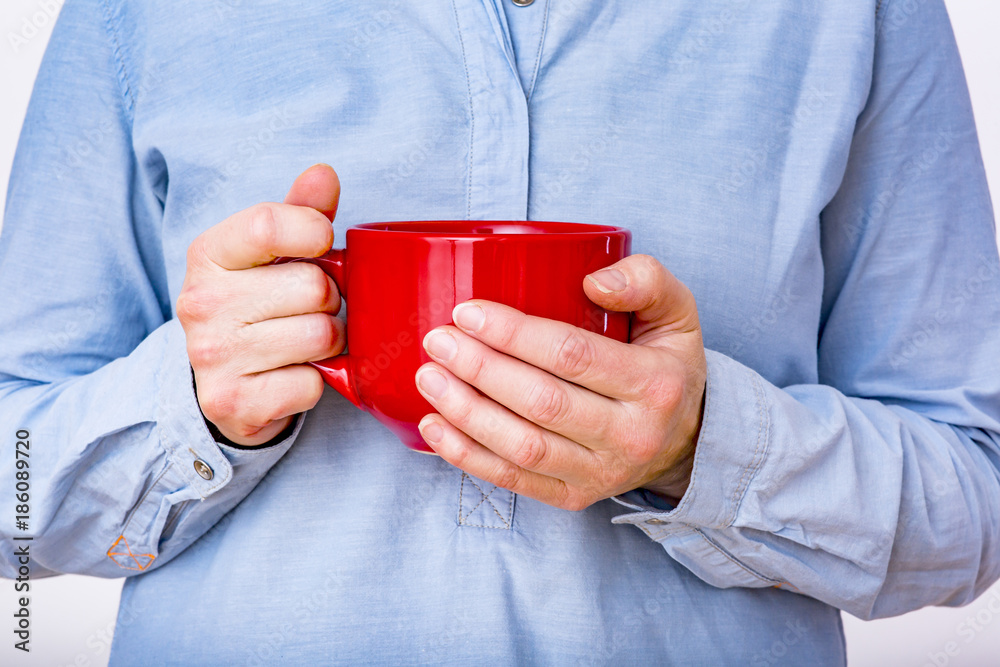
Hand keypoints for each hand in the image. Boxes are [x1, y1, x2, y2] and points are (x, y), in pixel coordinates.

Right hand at [176, 164, 343, 445]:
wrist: (220, 384)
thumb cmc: (256, 307)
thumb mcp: (270, 254)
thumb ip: (299, 212)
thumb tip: (324, 173)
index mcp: (208, 255)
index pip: (268, 225)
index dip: (314, 233)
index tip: (322, 247)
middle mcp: (201, 304)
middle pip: (313, 287)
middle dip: (329, 301)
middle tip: (311, 310)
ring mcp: (213, 357)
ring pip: (320, 336)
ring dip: (328, 342)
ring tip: (305, 342)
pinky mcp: (235, 403)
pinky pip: (312, 385)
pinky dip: (315, 383)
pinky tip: (292, 375)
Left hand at [414, 255, 706, 509]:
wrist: (686, 439)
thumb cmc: (667, 364)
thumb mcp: (678, 312)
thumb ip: (645, 281)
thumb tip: (592, 282)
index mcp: (655, 383)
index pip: (573, 355)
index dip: (514, 333)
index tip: (468, 312)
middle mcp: (631, 435)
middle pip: (542, 402)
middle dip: (480, 369)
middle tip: (439, 341)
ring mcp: (602, 473)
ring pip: (524, 447)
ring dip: (467, 413)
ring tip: (429, 378)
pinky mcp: (575, 497)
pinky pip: (515, 481)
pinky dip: (468, 456)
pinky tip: (436, 427)